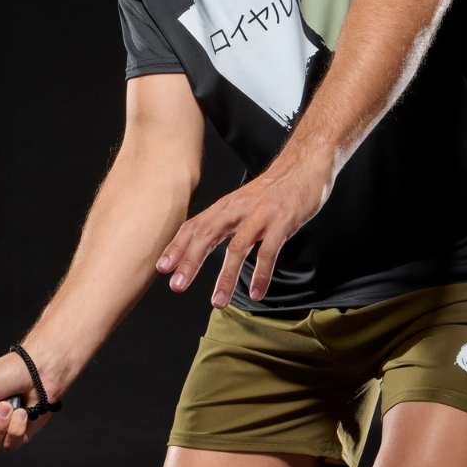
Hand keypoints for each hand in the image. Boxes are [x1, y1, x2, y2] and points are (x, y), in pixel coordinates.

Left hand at [156, 152, 331, 304]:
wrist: (304, 165)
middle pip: (207, 235)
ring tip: (218, 302)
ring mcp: (260, 215)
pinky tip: (256, 293)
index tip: (162, 267)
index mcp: (226, 206)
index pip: (194, 226)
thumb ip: (225, 222)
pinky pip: (269, 251)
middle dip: (190, 261)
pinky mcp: (283, 222)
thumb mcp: (243, 203)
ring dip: (225, 277)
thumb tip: (201, 244)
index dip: (177, 246)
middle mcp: (238, 209)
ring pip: (237, 248)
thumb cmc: (273, 189)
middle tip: (177, 285)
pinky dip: (261, 274)